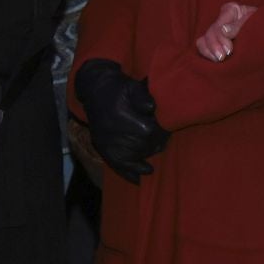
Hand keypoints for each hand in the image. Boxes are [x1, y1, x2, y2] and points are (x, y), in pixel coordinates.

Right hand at [73, 58, 167, 182]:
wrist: (95, 91)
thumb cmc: (118, 88)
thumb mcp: (131, 86)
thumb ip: (142, 96)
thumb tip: (151, 107)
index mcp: (119, 115)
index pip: (146, 131)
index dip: (159, 131)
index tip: (167, 128)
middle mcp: (111, 132)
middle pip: (141, 146)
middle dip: (155, 143)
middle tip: (165, 139)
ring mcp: (106, 142)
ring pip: (132, 157)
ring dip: (147, 154)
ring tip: (157, 148)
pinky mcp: (102, 148)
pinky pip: (116, 165)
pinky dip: (130, 173)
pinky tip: (141, 177)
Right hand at [195, 2, 256, 61]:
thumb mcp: (257, 22)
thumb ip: (240, 25)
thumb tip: (223, 30)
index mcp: (231, 10)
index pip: (219, 23)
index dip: (221, 38)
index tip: (229, 50)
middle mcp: (222, 20)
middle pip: (210, 33)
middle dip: (215, 46)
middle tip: (223, 58)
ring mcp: (218, 32)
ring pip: (203, 40)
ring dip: (209, 51)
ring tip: (219, 60)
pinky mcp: (215, 44)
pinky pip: (203, 47)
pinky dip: (206, 54)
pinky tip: (214, 62)